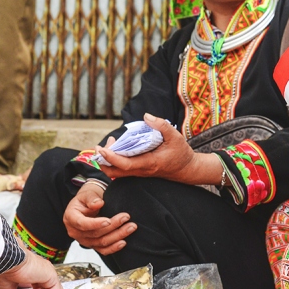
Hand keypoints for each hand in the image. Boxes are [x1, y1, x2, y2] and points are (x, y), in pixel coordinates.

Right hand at [63, 181, 133, 255]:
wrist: (88, 205)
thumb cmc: (86, 198)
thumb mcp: (86, 194)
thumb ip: (91, 198)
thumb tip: (98, 203)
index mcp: (70, 218)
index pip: (82, 224)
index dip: (95, 224)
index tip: (108, 221)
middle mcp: (75, 232)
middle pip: (95, 233)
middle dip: (112, 226)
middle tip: (126, 218)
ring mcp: (84, 240)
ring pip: (101, 242)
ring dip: (117, 236)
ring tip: (130, 227)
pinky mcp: (92, 245)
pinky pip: (102, 250)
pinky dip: (113, 247)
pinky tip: (123, 242)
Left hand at [96, 114, 220, 185]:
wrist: (187, 169)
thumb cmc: (181, 153)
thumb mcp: (175, 136)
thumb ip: (161, 125)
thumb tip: (146, 116)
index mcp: (149, 163)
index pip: (126, 164)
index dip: (112, 157)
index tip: (103, 149)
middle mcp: (142, 170)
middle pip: (115, 172)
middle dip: (103, 161)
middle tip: (102, 146)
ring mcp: (139, 172)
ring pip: (116, 172)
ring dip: (107, 161)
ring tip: (109, 144)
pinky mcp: (139, 171)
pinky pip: (122, 170)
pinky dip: (114, 160)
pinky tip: (117, 146)